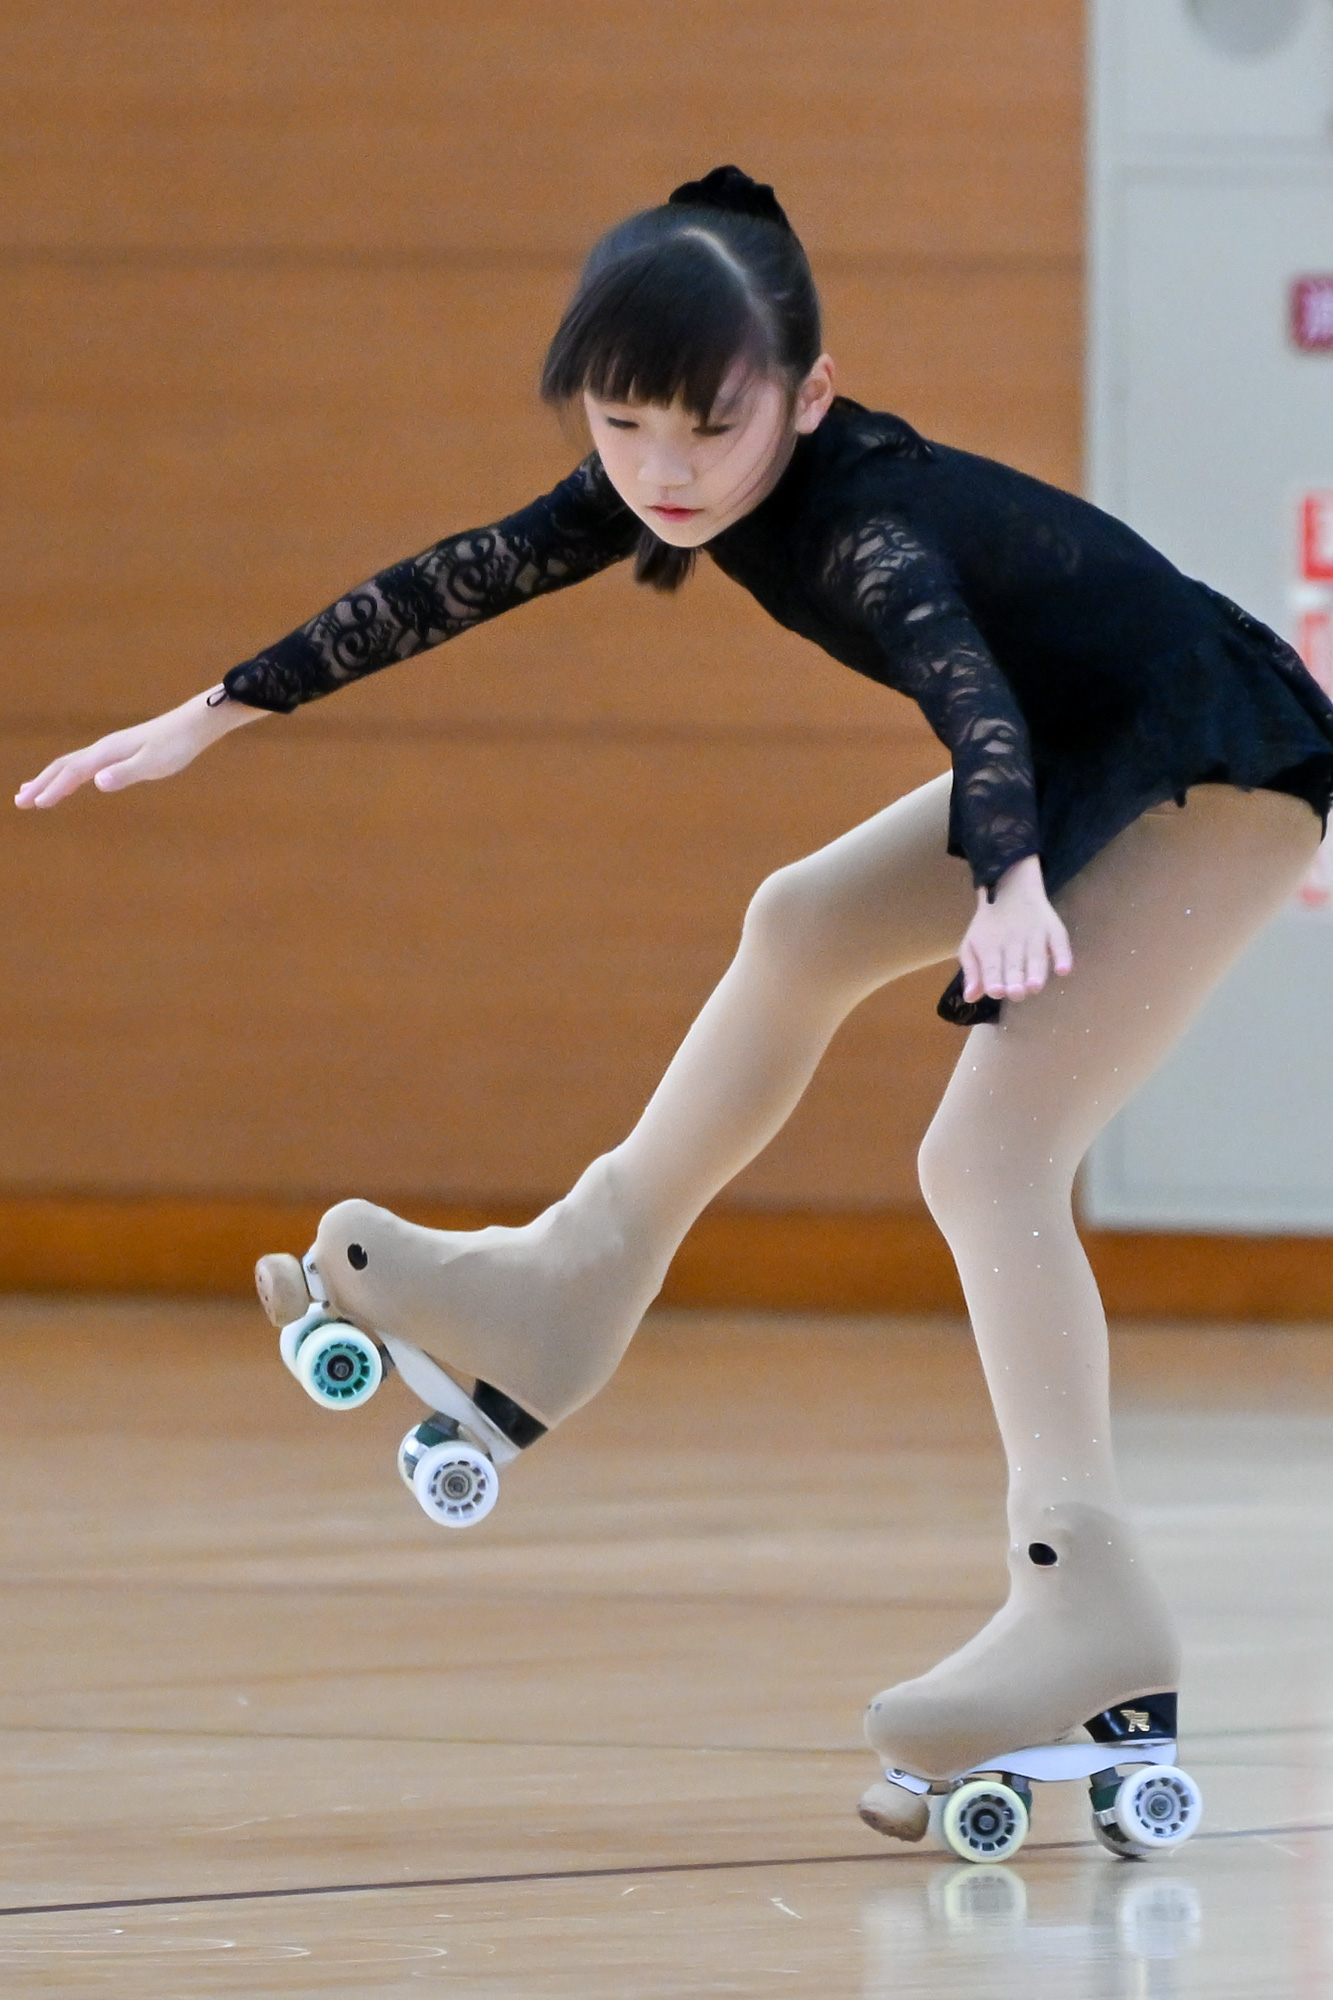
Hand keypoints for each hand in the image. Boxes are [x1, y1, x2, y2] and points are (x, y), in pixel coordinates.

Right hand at [15, 687, 264, 808]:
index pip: (71, 773)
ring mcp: (110, 749)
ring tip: (32, 791)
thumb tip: (97, 783)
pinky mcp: (120, 751)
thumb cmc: (176, 746)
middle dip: (40, 784)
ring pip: (71, 764)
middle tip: (19, 801)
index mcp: (106, 753)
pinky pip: (86, 764)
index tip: (35, 804)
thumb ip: (125, 774)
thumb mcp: (153, 763)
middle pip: (63, 766)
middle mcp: (103, 749)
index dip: (52, 789)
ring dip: (49, 778)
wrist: (193, 725)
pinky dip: (70, 774)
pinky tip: (70, 782)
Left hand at [959, 853, 1072, 1002]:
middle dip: (1015, 979)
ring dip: (1036, 971)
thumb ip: (972, 972)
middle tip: (1017, 993)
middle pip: (1014, 963)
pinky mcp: (1053, 928)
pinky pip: (1059, 941)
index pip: (991, 966)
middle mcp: (1012, 940)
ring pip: (1036, 955)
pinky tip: (1063, 970)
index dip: (993, 979)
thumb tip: (970, 998)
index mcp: (990, 946)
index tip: (996, 992)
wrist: (1012, 887)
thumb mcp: (972, 945)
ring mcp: (1034, 933)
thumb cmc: (989, 925)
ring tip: (1035, 987)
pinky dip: (1063, 955)